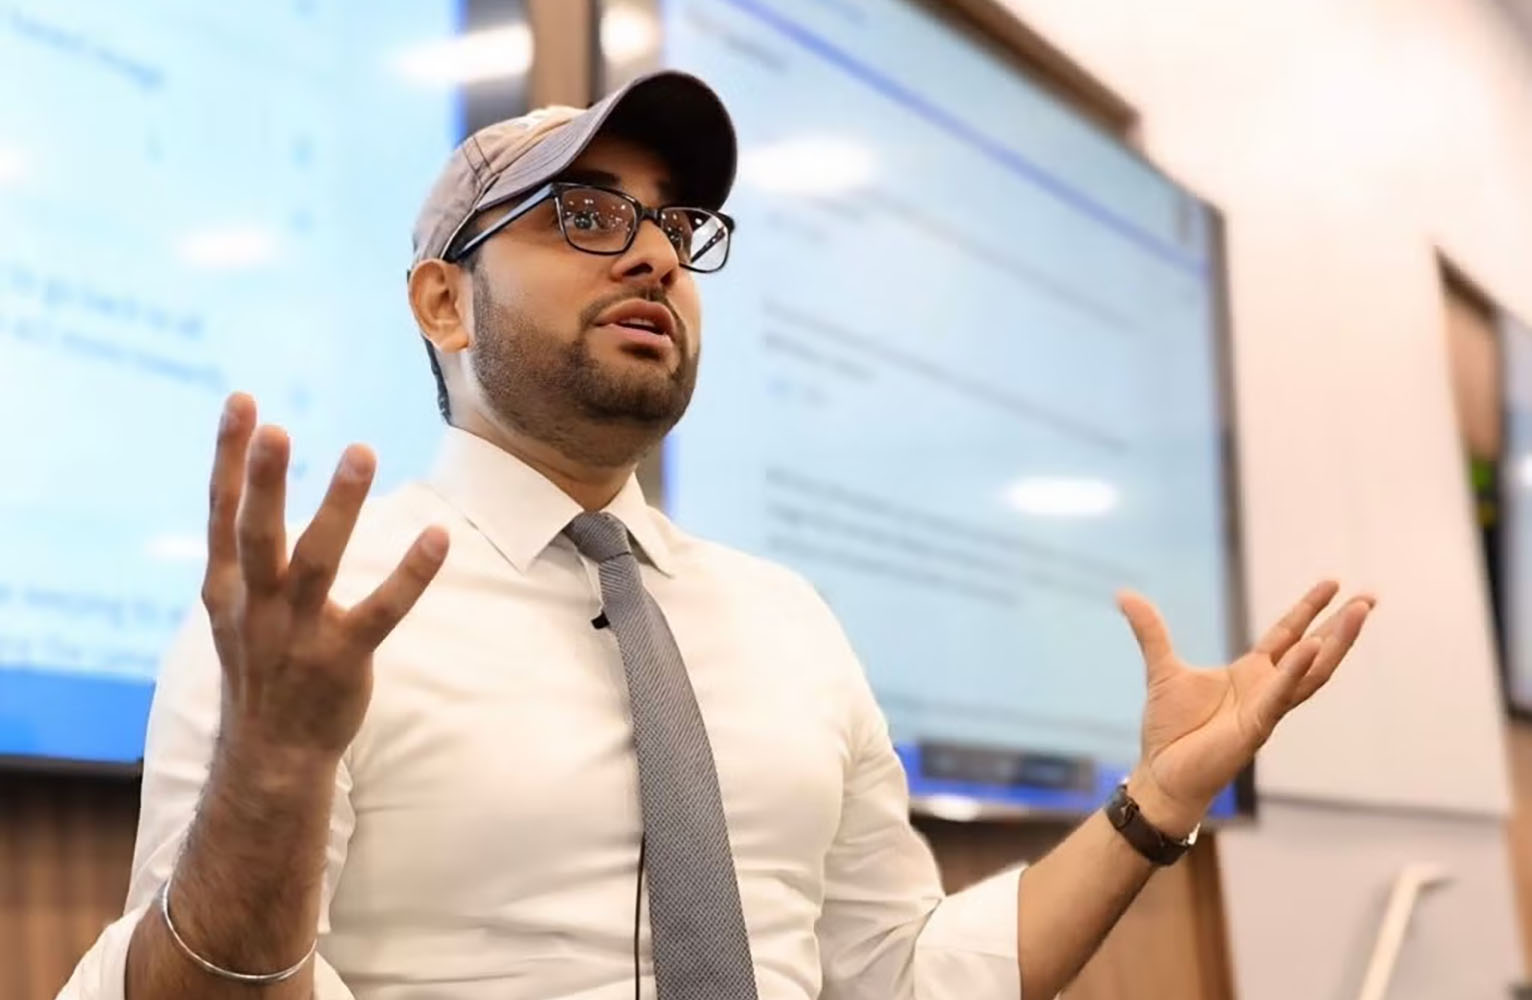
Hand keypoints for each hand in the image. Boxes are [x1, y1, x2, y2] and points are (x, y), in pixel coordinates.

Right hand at [202, 393, 449, 759]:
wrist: (270, 756)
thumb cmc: (260, 668)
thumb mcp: (234, 609)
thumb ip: (241, 552)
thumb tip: (246, 483)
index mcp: (228, 588)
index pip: (223, 511)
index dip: (229, 457)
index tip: (242, 401)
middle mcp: (257, 606)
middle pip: (257, 533)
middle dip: (265, 479)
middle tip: (276, 427)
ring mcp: (298, 634)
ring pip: (318, 562)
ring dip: (339, 506)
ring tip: (360, 450)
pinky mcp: (343, 659)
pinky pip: (382, 611)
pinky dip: (410, 574)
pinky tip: (437, 536)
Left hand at [1117, 581, 1373, 834]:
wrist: (1162, 774)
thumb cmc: (1170, 729)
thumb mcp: (1162, 669)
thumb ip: (1151, 631)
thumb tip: (1125, 594)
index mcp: (1251, 674)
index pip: (1288, 634)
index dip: (1309, 609)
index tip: (1333, 583)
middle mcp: (1266, 689)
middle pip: (1313, 650)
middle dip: (1342, 625)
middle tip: (1370, 597)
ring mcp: (1266, 709)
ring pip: (1312, 672)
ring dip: (1335, 643)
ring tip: (1357, 613)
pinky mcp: (1256, 728)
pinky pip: (1282, 696)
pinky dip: (1296, 672)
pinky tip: (1312, 647)